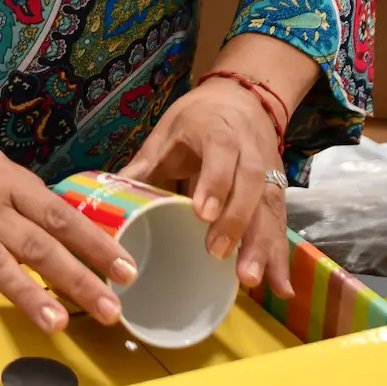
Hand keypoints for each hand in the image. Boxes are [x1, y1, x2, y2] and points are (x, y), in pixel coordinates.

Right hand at [0, 118, 137, 335]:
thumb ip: (21, 193)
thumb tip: (57, 221)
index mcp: (11, 184)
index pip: (62, 217)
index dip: (97, 244)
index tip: (127, 271)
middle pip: (40, 245)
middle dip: (78, 278)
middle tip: (111, 309)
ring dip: (27, 293)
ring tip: (56, 323)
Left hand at [120, 80, 292, 297]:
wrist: (241, 98)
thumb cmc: (196, 120)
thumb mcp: (166, 135)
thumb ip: (142, 168)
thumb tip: (105, 201)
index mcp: (216, 129)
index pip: (221, 152)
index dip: (215, 182)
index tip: (202, 214)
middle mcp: (248, 149)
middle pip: (251, 184)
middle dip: (237, 222)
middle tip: (217, 255)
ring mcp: (268, 170)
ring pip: (270, 207)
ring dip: (262, 246)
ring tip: (252, 281)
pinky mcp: (278, 191)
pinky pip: (280, 223)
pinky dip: (280, 256)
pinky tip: (281, 287)